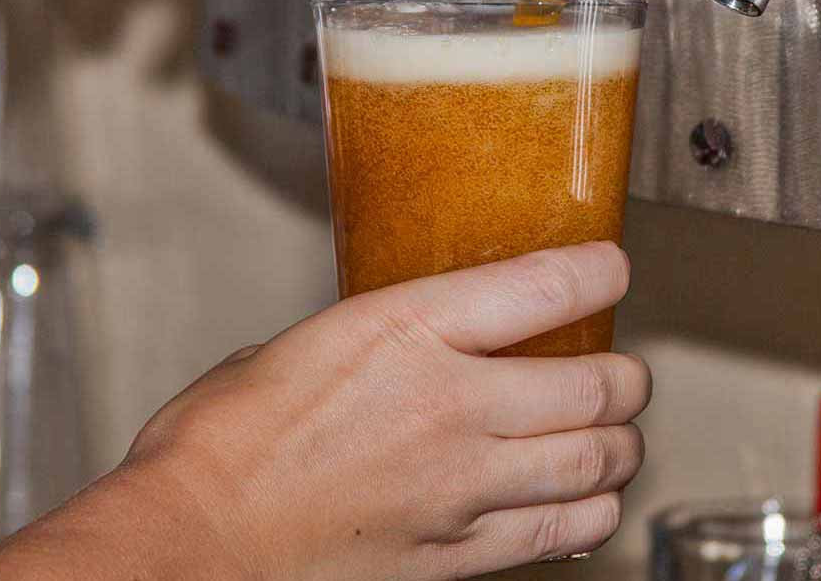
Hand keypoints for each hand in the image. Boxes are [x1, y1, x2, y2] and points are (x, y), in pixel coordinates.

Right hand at [0, 243, 649, 580]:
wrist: (193, 537)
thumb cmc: (220, 444)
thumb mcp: (298, 343)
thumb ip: (371, 338)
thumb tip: (395, 342)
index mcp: (409, 329)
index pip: (549, 285)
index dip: (601, 272)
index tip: (611, 268)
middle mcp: (452, 402)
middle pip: (598, 382)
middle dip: (627, 378)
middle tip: (624, 375)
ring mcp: (462, 483)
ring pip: (595, 460)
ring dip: (620, 446)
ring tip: (616, 438)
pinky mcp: (456, 553)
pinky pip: (559, 533)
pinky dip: (590, 516)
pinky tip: (587, 503)